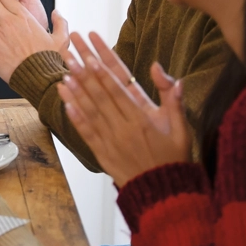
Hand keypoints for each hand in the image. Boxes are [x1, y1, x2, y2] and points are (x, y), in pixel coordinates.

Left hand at [58, 32, 190, 185]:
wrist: (163, 193)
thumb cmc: (173, 156)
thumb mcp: (181, 128)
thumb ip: (173, 99)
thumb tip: (166, 73)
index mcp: (142, 118)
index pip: (118, 88)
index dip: (103, 69)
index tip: (90, 53)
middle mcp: (122, 127)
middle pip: (100, 94)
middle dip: (84, 71)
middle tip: (70, 52)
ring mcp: (110, 140)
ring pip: (90, 110)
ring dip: (76, 91)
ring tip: (63, 73)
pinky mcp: (102, 152)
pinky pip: (86, 132)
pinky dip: (75, 117)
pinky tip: (65, 103)